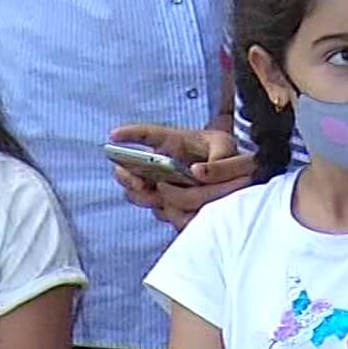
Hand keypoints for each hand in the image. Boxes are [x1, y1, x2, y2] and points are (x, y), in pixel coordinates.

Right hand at [109, 124, 254, 230]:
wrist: (234, 174)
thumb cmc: (226, 154)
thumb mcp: (226, 148)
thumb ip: (220, 159)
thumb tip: (197, 173)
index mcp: (173, 142)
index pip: (148, 134)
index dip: (130, 134)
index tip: (113, 135)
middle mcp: (160, 163)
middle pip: (130, 172)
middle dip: (129, 179)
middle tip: (141, 183)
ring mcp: (162, 184)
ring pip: (141, 195)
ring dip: (149, 198)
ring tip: (162, 197)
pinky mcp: (170, 204)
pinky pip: (164, 213)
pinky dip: (172, 214)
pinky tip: (186, 213)